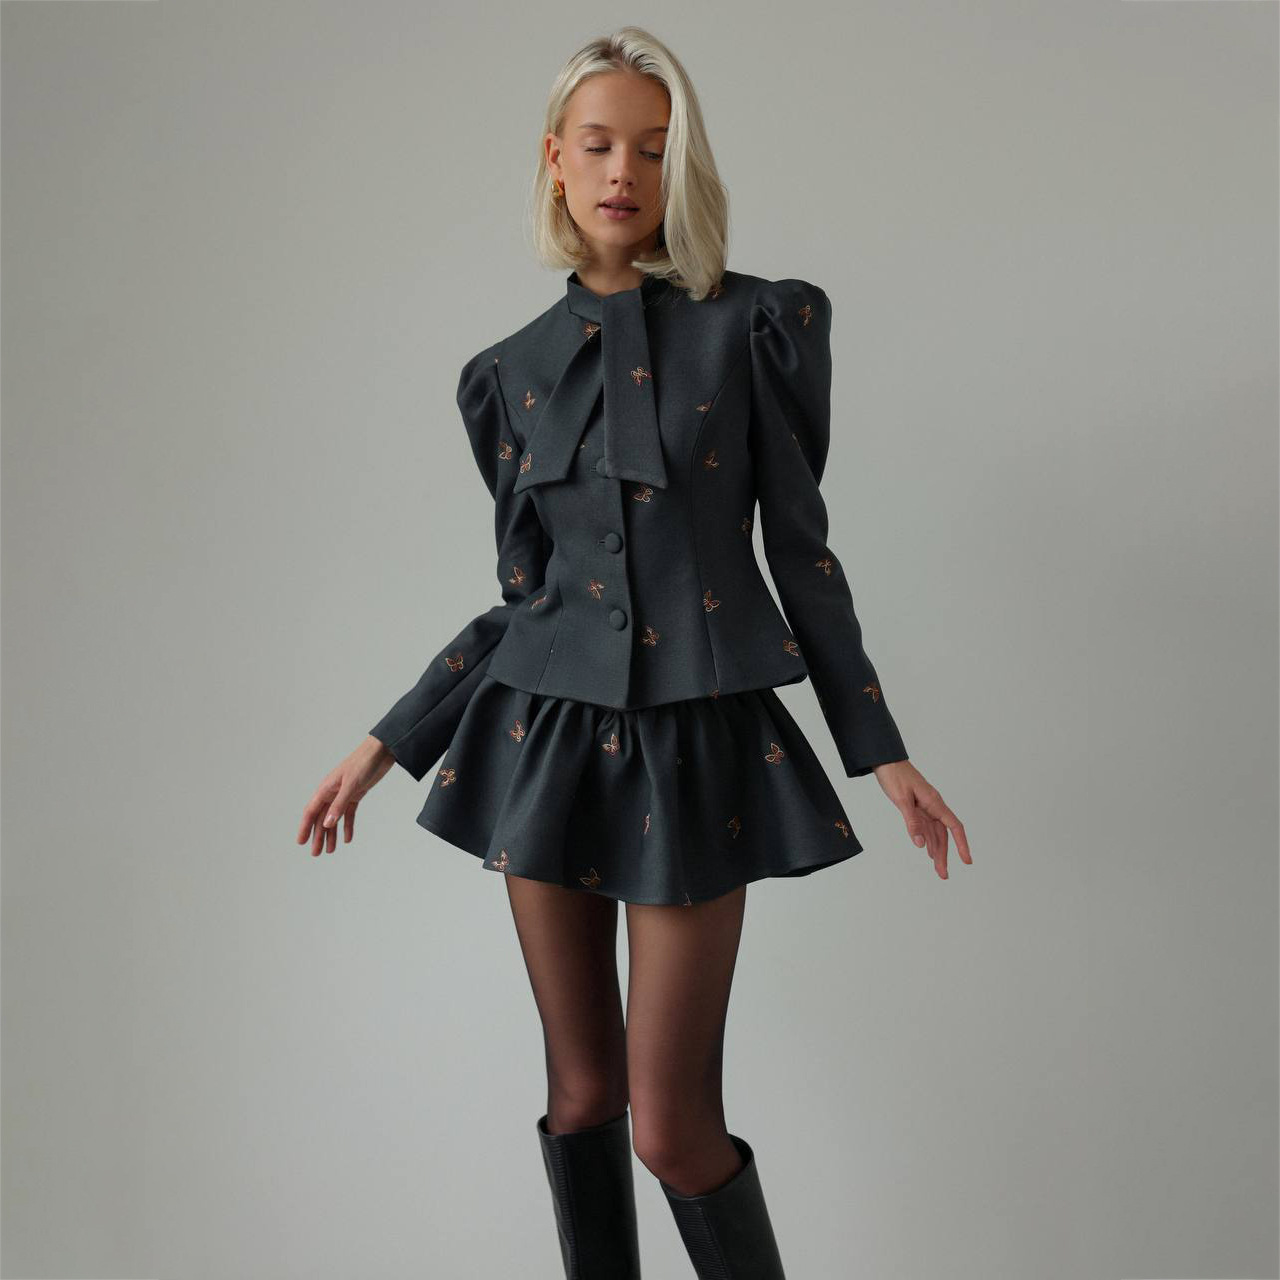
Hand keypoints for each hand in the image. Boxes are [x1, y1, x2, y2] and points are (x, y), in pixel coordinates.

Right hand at [296, 735, 396, 856]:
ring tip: (331, 850)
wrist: (381, 752)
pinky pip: (348, 814)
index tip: (300, 842)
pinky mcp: (356, 794)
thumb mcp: (351, 785)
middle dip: (318, 836)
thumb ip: (339, 805)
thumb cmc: (363, 763)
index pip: (311, 812)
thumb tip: (327, 824)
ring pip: (334, 818)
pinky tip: (347, 839)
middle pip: (322, 818)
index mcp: (326, 788)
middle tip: (317, 853)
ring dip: (332, 834)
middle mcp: (332, 792)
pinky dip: (347, 826)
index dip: (304, 828)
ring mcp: (344, 794)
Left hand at [872, 759, 970, 879]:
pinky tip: (929, 851)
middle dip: (945, 855)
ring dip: (937, 851)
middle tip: (943, 875)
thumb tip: (921, 844)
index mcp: (934, 803)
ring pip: (935, 833)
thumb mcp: (901, 800)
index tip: (967, 860)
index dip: (962, 844)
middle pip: (943, 834)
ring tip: (939, 869)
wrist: (886, 761)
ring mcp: (925, 807)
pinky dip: (928, 840)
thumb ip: (912, 822)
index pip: (954, 826)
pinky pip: (926, 827)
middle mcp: (933, 806)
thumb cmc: (895, 776)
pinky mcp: (916, 807)